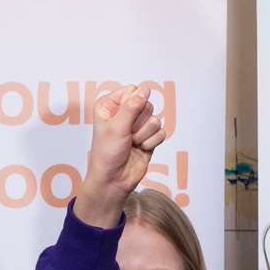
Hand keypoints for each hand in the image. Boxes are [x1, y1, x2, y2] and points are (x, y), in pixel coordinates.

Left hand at [76, 85, 165, 226]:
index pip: (133, 91)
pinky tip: (141, 149)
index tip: (124, 119)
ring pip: (155, 119)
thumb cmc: (107, 153)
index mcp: (110, 105)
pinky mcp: (149, 137)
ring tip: (133, 143)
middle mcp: (124, 113)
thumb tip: (146, 88)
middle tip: (128, 135)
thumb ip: (132, 106)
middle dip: (139, 122)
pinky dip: (152, 142)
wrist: (114, 180)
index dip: (133, 104)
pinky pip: (161, 131)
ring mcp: (138, 126)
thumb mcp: (117, 126)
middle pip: (146, 104)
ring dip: (145, 134)